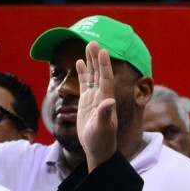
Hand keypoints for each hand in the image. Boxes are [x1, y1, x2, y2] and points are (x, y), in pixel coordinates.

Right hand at [76, 42, 117, 170]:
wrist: (98, 148)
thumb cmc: (101, 140)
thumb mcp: (102, 128)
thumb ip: (104, 114)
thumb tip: (109, 102)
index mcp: (106, 100)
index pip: (106, 78)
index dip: (105, 65)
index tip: (103, 50)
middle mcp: (101, 96)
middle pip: (99, 73)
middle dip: (97, 58)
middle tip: (93, 42)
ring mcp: (94, 98)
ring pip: (92, 75)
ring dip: (91, 61)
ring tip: (88, 46)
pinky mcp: (86, 102)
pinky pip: (85, 83)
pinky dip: (83, 73)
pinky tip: (80, 62)